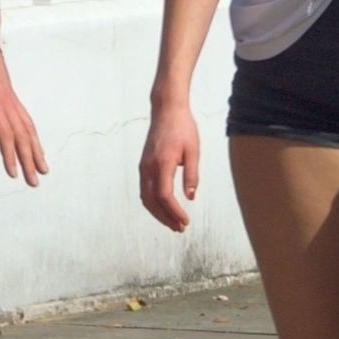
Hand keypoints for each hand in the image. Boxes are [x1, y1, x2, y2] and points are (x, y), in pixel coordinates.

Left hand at [0, 43, 46, 185]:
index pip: (4, 132)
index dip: (9, 154)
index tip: (13, 173)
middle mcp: (6, 103)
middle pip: (21, 136)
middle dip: (29, 160)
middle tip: (35, 183)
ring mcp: (11, 100)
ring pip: (28, 129)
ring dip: (36, 151)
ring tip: (43, 170)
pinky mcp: (10, 98)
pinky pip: (26, 121)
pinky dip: (32, 137)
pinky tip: (34, 146)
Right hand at [139, 100, 199, 231]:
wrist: (166, 111)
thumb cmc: (183, 128)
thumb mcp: (194, 151)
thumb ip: (192, 175)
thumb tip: (191, 197)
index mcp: (162, 163)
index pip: (165, 196)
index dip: (174, 212)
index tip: (185, 221)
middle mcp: (149, 167)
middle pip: (152, 201)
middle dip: (165, 218)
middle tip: (179, 228)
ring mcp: (144, 167)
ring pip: (146, 197)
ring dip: (158, 213)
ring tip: (172, 222)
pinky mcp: (144, 165)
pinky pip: (145, 190)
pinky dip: (153, 203)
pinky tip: (163, 208)